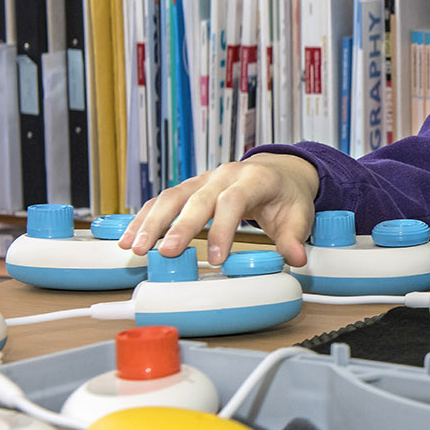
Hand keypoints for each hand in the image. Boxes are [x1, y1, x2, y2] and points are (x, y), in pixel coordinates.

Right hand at [120, 152, 321, 267]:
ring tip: (136, 248)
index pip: (234, 201)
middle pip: (198, 198)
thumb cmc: (286, 194)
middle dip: (180, 226)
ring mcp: (204, 180)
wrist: (279, 170)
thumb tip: (295, 259)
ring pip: (173, 196)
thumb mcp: (299, 214)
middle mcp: (225, 176)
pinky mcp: (190, 188)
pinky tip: (130, 237)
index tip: (217, 259)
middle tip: (168, 253)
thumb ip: (293, 238)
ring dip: (152, 222)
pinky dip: (145, 218)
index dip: (224, 229)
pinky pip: (163, 200)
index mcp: (254, 179)